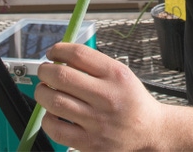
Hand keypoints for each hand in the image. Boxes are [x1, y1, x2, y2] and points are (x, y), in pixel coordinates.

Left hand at [35, 42, 166, 150]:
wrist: (150, 131)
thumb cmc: (132, 101)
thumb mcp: (122, 74)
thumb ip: (94, 65)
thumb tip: (59, 57)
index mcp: (116, 75)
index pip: (78, 54)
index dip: (58, 49)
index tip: (52, 53)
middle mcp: (107, 97)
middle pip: (61, 76)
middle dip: (44, 70)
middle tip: (44, 71)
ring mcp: (98, 122)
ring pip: (55, 102)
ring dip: (42, 92)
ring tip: (45, 90)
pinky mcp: (90, 143)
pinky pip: (56, 129)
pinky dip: (47, 118)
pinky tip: (52, 113)